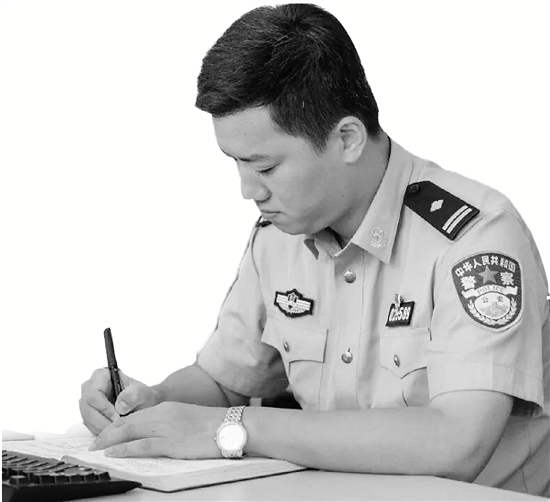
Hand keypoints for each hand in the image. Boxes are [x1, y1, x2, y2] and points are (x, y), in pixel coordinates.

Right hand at [79, 368, 158, 434]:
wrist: (141, 403)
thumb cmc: (140, 394)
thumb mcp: (142, 393)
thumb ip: (133, 396)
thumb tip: (120, 406)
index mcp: (101, 376)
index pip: (93, 394)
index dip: (104, 408)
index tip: (117, 417)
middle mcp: (90, 387)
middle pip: (88, 408)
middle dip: (103, 421)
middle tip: (118, 427)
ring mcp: (87, 401)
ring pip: (88, 418)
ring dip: (102, 427)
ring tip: (118, 429)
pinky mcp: (88, 413)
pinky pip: (90, 425)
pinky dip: (101, 430)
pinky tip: (114, 430)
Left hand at [89, 402, 226, 458]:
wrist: (230, 425)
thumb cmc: (212, 424)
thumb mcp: (186, 418)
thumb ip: (169, 423)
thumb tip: (155, 434)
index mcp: (166, 408)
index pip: (135, 415)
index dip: (116, 424)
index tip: (105, 433)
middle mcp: (163, 414)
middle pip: (127, 422)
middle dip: (107, 433)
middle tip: (92, 443)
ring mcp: (167, 428)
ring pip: (130, 431)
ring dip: (109, 440)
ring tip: (96, 448)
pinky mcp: (172, 443)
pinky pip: (142, 445)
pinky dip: (124, 448)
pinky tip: (113, 452)